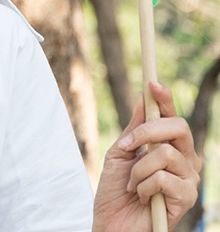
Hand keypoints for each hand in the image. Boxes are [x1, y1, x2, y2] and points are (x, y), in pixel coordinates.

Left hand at [93, 81, 200, 231]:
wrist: (113, 224)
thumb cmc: (116, 192)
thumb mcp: (120, 154)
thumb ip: (134, 129)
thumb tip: (143, 97)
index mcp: (169, 147)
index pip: (172, 118)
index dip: (165, 99)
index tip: (152, 83)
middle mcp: (185, 160)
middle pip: (179, 128)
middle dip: (147, 131)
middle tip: (126, 146)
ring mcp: (189, 179)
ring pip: (165, 154)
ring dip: (138, 168)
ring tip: (133, 184)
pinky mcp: (187, 198)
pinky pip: (163, 178)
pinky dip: (143, 186)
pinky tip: (142, 197)